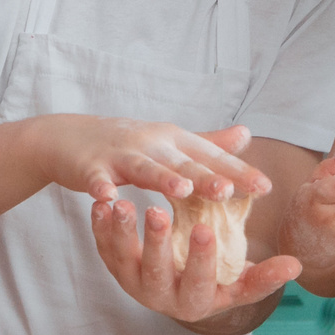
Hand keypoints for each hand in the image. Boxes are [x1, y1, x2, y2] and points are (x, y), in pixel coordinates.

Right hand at [38, 117, 265, 206]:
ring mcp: (119, 154)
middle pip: (183, 163)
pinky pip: (97, 179)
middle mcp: (151, 144)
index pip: (211, 158)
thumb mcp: (170, 141)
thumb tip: (248, 134)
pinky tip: (107, 200)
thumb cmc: (126, 144)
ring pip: (145, 168)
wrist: (68, 137)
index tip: (266, 187)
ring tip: (181, 191)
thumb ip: (208, 142)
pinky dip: (101, 188)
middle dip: (206, 176)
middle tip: (230, 190)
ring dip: (162, 178)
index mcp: (174, 141)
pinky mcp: (90, 167)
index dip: (237, 172)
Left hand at [89, 197, 300, 322]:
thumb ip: (264, 275)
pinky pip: (103, 249)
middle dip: (156, 243)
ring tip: (122, 202)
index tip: (205, 229)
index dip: (201, 259)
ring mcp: (134, 284)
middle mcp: (162, 299)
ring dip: (121, 232)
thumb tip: (296, 265)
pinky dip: (100, 228)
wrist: (177, 288)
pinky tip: (101, 203)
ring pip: (123, 261)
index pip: (199, 283)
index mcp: (196, 302)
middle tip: (158, 212)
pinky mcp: (114, 268)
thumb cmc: (215, 280)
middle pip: (157, 273)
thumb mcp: (238, 281)